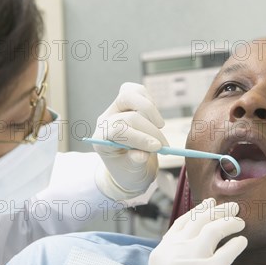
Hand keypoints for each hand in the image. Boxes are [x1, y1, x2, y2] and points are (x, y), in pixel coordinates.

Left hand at [92, 83, 167, 199]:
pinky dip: (150, 101)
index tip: (157, 147)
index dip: (139, 137)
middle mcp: (106, 121)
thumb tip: (142, 155)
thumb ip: (136, 163)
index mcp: (101, 140)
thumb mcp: (132, 173)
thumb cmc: (130, 170)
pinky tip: (154, 118)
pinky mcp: (126, 101)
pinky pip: (138, 91)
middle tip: (163, 146)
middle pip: (128, 116)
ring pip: (130, 95)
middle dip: (150, 131)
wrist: (131, 165)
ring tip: (158, 128)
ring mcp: (115, 109)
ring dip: (150, 110)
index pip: (117, 131)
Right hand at [133, 198, 247, 264]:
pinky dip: (237, 242)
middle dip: (217, 210)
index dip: (197, 212)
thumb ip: (172, 259)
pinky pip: (229, 249)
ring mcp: (193, 260)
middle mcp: (175, 251)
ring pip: (215, 229)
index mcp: (161, 252)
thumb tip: (192, 247)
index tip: (209, 205)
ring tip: (240, 221)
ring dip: (229, 221)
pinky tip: (242, 241)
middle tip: (231, 206)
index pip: (182, 224)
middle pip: (199, 221)